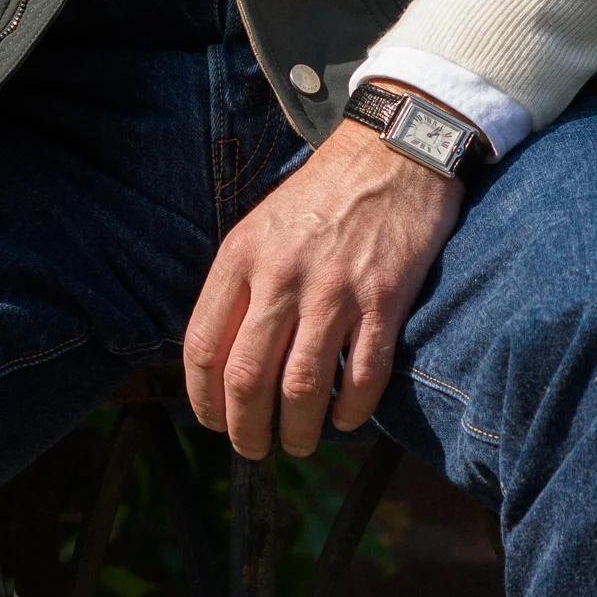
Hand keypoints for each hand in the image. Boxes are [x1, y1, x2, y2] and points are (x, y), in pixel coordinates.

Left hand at [183, 118, 460, 458]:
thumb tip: (223, 366)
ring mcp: (335, 290)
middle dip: (247, 432)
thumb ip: (239, 289)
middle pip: (248, 380)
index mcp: (242, 257)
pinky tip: (345, 418)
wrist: (392, 149)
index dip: (204, 401)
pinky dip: (351, 412)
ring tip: (300, 443)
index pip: (204, 349)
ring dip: (299, 432)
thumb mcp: (261, 229)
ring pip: (302, 389)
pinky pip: (362, 378)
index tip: (214, 421)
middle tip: (256, 448)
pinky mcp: (384, 300)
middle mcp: (282, 275)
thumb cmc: (322, 198)